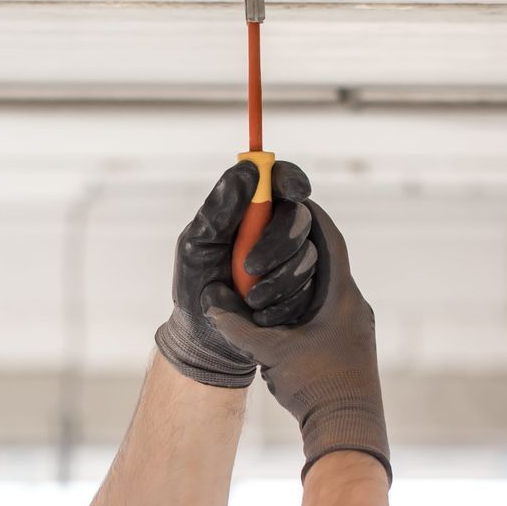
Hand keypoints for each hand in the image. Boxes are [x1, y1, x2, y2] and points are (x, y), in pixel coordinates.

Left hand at [155, 160, 322, 386]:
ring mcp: (293, 259)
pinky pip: (310, 289)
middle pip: (301, 218)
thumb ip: (220, 208)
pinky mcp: (304, 289)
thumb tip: (249, 169)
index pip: (280, 181)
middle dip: (279, 242)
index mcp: (251, 210)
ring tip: (249, 298)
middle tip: (250, 265)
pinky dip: (285, 303)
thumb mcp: (197, 244)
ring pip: (309, 256)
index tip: (296, 192)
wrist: (206, 336)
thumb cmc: (196, 284)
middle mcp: (275, 229)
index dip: (293, 180)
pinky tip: (262, 314)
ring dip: (279, 280)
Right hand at [202, 200, 391, 480]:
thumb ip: (239, 327)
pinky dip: (306, 302)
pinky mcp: (351, 345)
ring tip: (275, 270)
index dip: (308, 216)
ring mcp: (354, 326)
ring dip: (303, 275)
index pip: (329, 239)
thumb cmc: (316, 388)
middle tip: (275, 232)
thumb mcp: (271, 353)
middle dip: (300, 244)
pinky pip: (327, 310)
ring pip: (328, 287)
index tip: (288, 199)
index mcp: (341, 296)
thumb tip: (210, 304)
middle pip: (328, 260)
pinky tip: (285, 312)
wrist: (348, 429)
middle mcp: (353, 305)